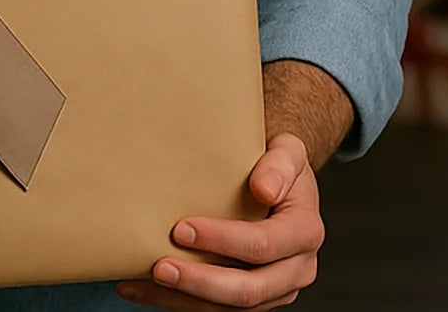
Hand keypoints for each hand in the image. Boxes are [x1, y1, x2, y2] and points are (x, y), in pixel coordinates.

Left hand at [117, 133, 322, 309]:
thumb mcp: (287, 151)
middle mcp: (296, 269)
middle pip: (249, 289)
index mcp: (304, 232)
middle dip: (201, 281)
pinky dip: (180, 301)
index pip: (263, 244)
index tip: (181, 229)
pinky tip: (143, 287)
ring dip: (185, 298)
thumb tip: (263, 188)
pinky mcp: (252, 296)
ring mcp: (275, 288)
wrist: (280, 180)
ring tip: (143, 280)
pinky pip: (217, 308)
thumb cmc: (277, 162)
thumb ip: (280, 165)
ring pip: (230, 308)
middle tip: (160, 267)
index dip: (222, 240)